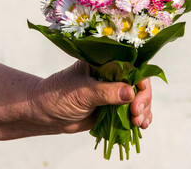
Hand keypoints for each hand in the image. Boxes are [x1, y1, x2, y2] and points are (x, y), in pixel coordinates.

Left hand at [28, 60, 152, 133]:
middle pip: (139, 84)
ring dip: (144, 111)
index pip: (132, 68)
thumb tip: (131, 93)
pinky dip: (140, 118)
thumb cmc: (59, 96)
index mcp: (105, 63)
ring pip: (138, 98)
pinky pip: (131, 111)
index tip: (136, 101)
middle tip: (136, 115)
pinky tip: (141, 126)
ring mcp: (114, 92)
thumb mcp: (82, 93)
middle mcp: (112, 76)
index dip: (140, 83)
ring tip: (138, 124)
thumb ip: (106, 92)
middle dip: (143, 100)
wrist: (46, 114)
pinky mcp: (113, 107)